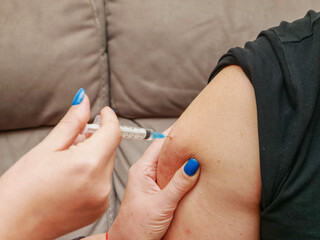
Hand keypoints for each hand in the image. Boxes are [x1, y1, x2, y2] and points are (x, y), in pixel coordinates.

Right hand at [0, 89, 120, 239]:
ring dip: (95, 156)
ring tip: (68, 162)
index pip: (113, 132)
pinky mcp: (99, 209)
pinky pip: (103, 182)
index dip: (109, 118)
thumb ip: (72, 123)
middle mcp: (101, 184)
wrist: (12, 228)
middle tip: (74, 140)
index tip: (103, 112)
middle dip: (97, 138)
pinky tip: (73, 177)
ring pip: (107, 164)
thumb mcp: (46, 149)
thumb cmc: (21, 191)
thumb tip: (84, 102)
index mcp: (88, 164)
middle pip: (110, 148)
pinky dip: (94, 173)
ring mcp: (102, 199)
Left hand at [108, 135, 199, 239]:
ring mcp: (151, 180)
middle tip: (199, 138)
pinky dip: (182, 170)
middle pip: (166, 150)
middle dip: (182, 144)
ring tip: (199, 152)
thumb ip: (178, 184)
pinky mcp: (157, 189)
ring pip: (170, 162)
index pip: (160, 143)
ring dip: (183, 158)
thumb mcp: (161, 205)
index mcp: (142, 170)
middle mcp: (146, 172)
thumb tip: (193, 164)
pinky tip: (192, 171)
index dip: (176, 134)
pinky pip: (171, 174)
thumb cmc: (136, 228)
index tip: (191, 126)